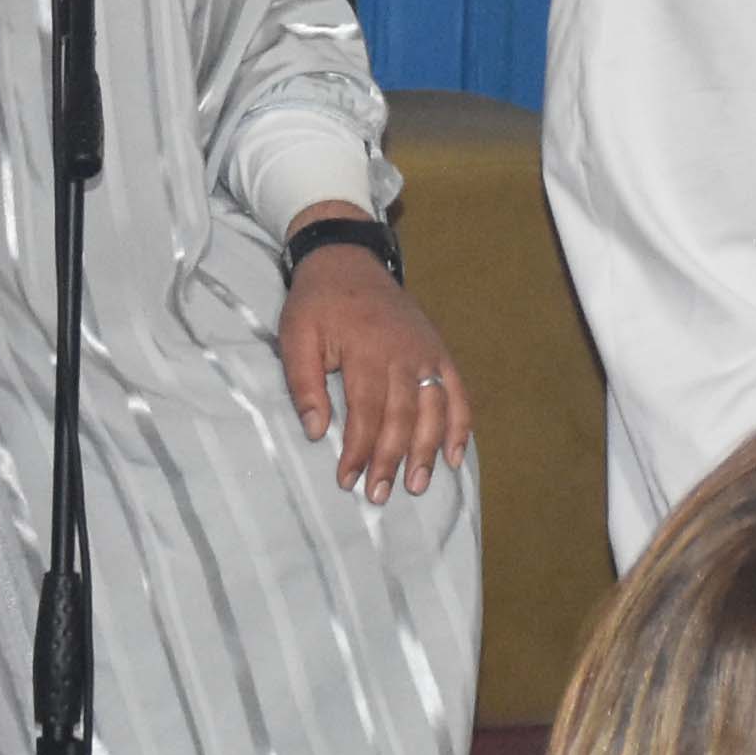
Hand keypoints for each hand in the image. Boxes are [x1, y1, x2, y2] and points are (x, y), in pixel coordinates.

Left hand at [276, 242, 471, 502]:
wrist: (348, 260)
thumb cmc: (318, 304)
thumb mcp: (296, 336)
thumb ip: (304, 383)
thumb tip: (316, 431)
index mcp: (367, 350)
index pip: (366, 413)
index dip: (358, 450)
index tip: (347, 480)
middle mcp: (403, 354)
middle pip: (402, 417)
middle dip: (391, 460)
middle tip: (380, 495)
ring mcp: (427, 352)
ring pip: (433, 409)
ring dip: (427, 451)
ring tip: (416, 485)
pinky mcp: (439, 351)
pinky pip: (457, 392)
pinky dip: (460, 425)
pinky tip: (454, 456)